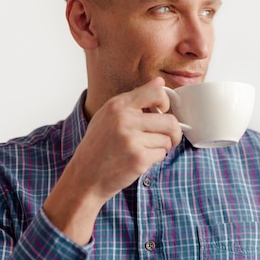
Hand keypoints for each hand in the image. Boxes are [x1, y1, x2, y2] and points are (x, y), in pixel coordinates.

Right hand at [43, 77, 182, 243]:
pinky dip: (156, 157)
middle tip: (169, 137)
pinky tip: (141, 159)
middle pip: (170, 120)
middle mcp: (124, 120)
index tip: (163, 111)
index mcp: (118, 105)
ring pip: (167, 139)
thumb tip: (160, 82)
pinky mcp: (138, 159)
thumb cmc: (100, 144)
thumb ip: (136, 97)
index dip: (166, 102)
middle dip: (174, 131)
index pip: (156, 93)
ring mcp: (132, 140)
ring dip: (162, 146)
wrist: (85, 176)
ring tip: (145, 148)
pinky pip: (162, 154)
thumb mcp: (110, 114)